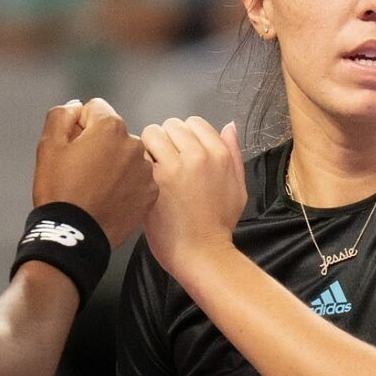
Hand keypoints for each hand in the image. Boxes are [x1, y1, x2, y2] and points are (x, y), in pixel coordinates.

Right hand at [32, 98, 155, 246]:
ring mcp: (145, 170)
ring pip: (126, 157)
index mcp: (110, 127)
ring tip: (95, 188)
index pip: (95, 109)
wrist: (74, 235)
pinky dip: (125, 186)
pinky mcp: (150, 193)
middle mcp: (134, 144)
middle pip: (113, 133)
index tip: (72, 148)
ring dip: (113, 165)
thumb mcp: (48, 146)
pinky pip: (137, 180)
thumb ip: (61, 115)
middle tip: (81, 172)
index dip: (78, 126)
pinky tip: (108, 199)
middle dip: (98, 145)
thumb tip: (76, 107)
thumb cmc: (59, 191)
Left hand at [140, 116, 245, 280]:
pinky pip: (140, 154)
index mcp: (220, 154)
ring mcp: (176, 166)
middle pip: (171, 125)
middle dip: (164, 140)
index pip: (194, 123)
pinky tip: (142, 181)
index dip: (183, 137)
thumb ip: (233, 154)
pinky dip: (138, 163)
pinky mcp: (156, 179)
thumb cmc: (218, 226)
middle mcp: (199, 155)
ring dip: (148, 148)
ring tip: (151, 170)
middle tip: (163, 163)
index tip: (179, 154)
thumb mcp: (238, 188)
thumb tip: (229, 126)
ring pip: (152, 134)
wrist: (202, 253)